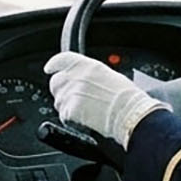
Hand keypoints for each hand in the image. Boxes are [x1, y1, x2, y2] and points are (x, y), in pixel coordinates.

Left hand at [44, 51, 168, 146]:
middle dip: (60, 91)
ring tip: (85, 112)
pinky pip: (63, 116)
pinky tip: (84, 120)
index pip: (62, 60)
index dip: (54, 65)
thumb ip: (89, 75)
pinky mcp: (70, 110)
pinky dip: (70, 120)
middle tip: (72, 99)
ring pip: (58, 101)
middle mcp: (77, 77)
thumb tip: (82, 80)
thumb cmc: (127, 98)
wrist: (130, 114)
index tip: (50, 68)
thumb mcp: (108, 76)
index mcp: (88, 66)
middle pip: (56, 82)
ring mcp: (72, 94)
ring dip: (66, 107)